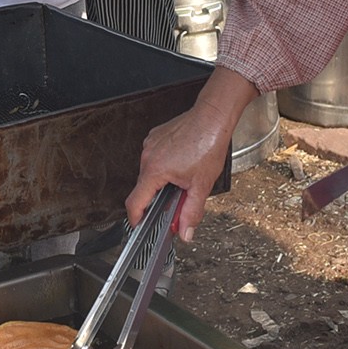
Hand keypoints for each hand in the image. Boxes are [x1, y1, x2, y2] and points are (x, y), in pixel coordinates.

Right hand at [126, 79, 248, 240]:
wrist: (213, 117)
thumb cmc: (208, 144)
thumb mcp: (202, 185)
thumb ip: (191, 212)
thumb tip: (185, 231)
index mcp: (154, 171)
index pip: (135, 202)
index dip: (137, 218)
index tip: (141, 226)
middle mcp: (147, 156)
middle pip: (143, 188)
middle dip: (157, 199)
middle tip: (177, 202)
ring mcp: (150, 145)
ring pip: (149, 172)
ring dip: (162, 181)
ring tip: (183, 178)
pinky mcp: (155, 137)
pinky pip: (154, 158)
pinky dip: (164, 166)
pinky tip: (182, 164)